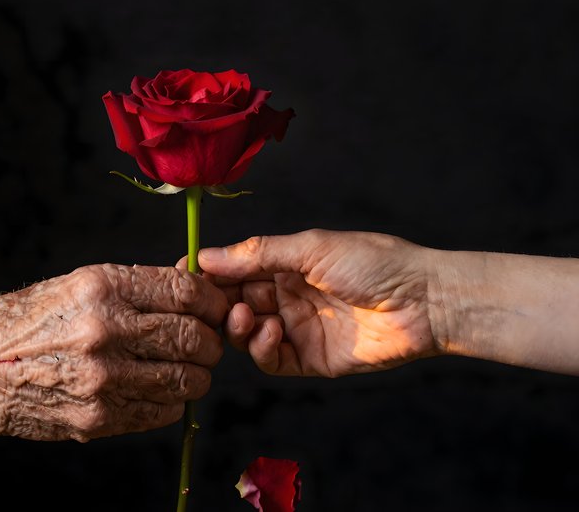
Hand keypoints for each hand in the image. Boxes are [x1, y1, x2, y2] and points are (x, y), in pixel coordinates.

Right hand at [0, 264, 225, 441]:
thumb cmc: (29, 321)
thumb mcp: (79, 284)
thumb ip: (137, 288)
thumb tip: (193, 288)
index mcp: (102, 288)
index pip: (186, 292)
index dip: (212, 300)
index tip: (215, 307)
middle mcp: (105, 331)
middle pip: (194, 337)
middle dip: (210, 340)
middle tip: (203, 340)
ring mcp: (103, 379)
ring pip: (188, 379)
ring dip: (196, 374)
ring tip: (182, 366)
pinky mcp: (99, 417)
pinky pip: (164, 411)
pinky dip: (172, 401)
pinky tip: (155, 389)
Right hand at [194, 230, 438, 376]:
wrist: (424, 301)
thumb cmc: (374, 263)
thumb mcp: (311, 248)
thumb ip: (258, 254)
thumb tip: (207, 256)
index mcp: (285, 263)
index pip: (234, 269)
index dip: (209, 273)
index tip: (183, 274)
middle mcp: (286, 295)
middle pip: (234, 301)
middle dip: (217, 302)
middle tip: (204, 303)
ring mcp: (296, 328)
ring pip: (246, 333)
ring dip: (236, 325)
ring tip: (244, 315)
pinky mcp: (309, 359)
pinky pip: (270, 359)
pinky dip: (262, 348)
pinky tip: (272, 331)